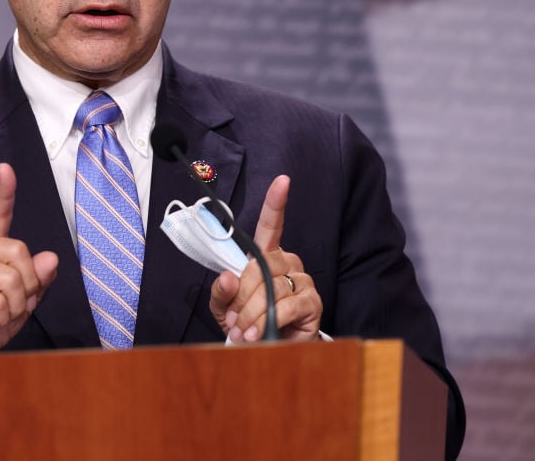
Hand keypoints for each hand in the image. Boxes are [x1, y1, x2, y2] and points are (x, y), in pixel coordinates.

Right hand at [0, 163, 58, 356]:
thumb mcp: (23, 300)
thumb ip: (37, 279)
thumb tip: (51, 258)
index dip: (4, 191)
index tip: (6, 168)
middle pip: (20, 252)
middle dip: (26, 286)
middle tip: (8, 305)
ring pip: (12, 278)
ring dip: (13, 306)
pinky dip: (0, 316)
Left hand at [209, 175, 321, 341]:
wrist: (267, 353)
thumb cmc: (247, 322)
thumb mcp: (224, 307)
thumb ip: (221, 291)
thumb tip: (229, 277)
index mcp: (266, 255)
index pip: (271, 224)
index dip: (276, 202)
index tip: (283, 180)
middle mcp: (288, 262)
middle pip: (261, 266)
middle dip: (242, 294)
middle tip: (234, 318)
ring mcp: (303, 280)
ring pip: (272, 287)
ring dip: (252, 312)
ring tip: (244, 330)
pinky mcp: (313, 302)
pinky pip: (288, 305)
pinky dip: (269, 320)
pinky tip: (259, 333)